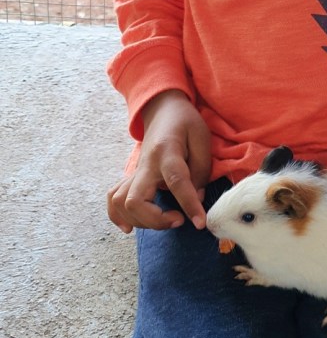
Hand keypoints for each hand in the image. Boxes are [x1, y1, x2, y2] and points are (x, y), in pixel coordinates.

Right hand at [107, 90, 210, 233]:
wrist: (163, 110)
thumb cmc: (186, 124)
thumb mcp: (202, 139)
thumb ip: (200, 171)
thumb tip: (196, 199)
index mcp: (167, 151)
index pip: (176, 181)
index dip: (189, 204)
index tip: (200, 223)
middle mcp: (146, 164)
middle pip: (135, 200)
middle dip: (155, 220)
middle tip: (179, 219)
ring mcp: (135, 171)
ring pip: (120, 203)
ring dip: (141, 221)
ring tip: (165, 220)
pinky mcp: (131, 177)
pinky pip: (113, 199)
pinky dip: (117, 216)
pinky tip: (130, 227)